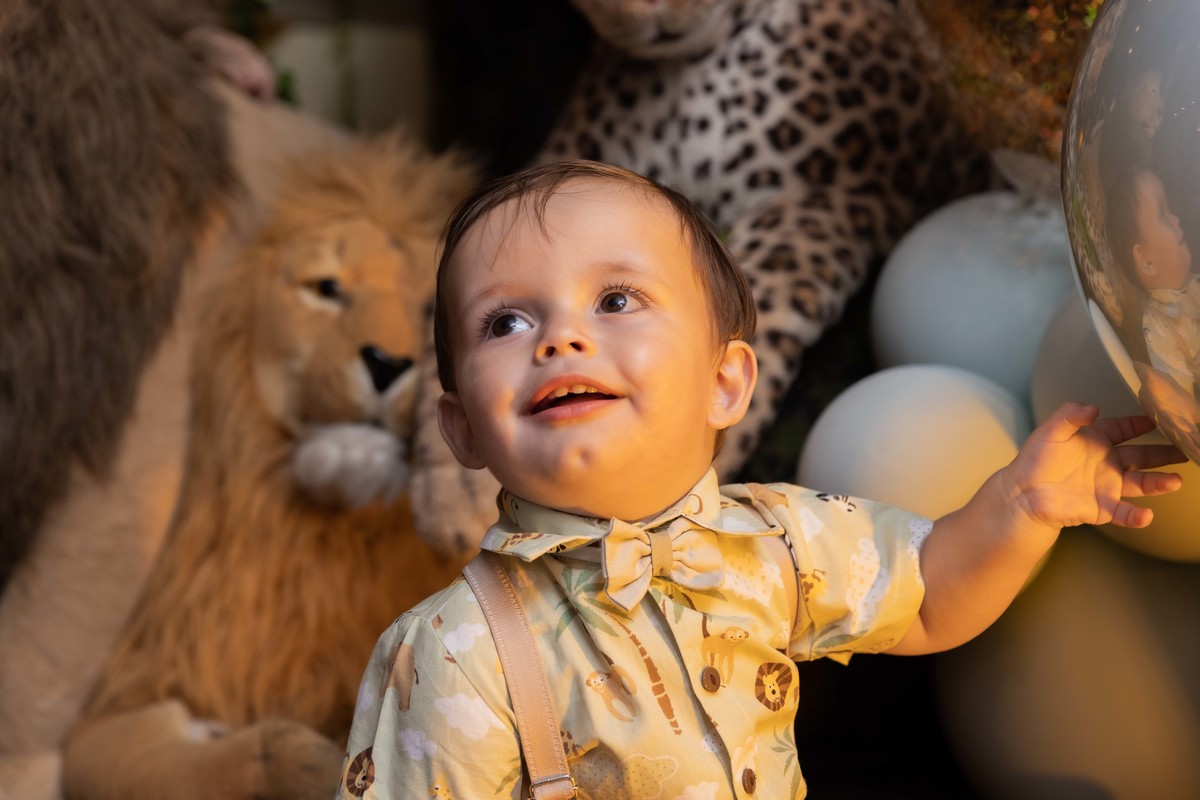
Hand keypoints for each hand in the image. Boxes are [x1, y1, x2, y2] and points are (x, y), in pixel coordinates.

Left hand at [1003, 402, 1185, 529]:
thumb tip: (1093, 408)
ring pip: (1140, 484)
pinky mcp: (1102, 508)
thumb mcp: (1051, 431)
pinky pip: (1123, 513)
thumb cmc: (1035, 459)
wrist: (1022, 493)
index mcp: (1096, 440)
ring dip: (1158, 483)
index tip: (1158, 419)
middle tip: (1186, 450)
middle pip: (1141, 456)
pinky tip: (1146, 515)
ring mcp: (1107, 486)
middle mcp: (1107, 462)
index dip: (1139, 424)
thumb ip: (1070, 415)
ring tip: (1176, 481)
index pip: (1123, 429)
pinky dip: (1136, 516)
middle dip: (1163, 454)